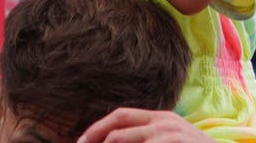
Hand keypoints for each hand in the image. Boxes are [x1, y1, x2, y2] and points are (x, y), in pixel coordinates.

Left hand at [78, 109, 212, 142]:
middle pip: (118, 121)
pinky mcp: (174, 141)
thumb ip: (147, 141)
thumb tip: (114, 141)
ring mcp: (168, 131)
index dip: (97, 128)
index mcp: (159, 118)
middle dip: (94, 134)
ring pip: (122, 137)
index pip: (121, 115)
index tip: (81, 142)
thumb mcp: (170, 142)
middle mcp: (162, 120)